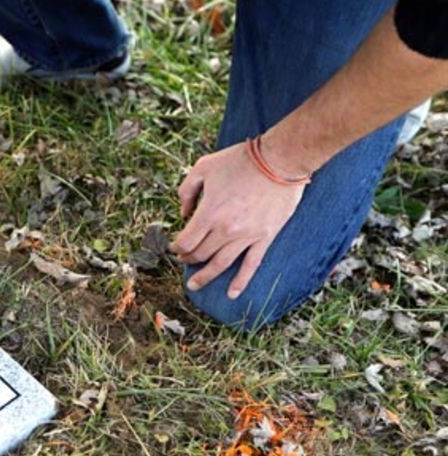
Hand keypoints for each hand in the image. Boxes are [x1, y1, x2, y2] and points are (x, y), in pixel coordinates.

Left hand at [169, 141, 305, 298]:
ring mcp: (246, 236)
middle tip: (184, 260)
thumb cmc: (240, 161)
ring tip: (194, 286)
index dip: (176, 247)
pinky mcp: (265, 238)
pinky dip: (240, 281)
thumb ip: (186, 191)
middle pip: (200, 254)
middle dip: (188, 259)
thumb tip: (183, 213)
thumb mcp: (203, 168)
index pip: (185, 242)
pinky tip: (232, 294)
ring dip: (205, 276)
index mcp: (209, 213)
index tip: (175, 247)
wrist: (280, 160)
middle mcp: (226, 230)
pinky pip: (251, 265)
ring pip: (221, 264)